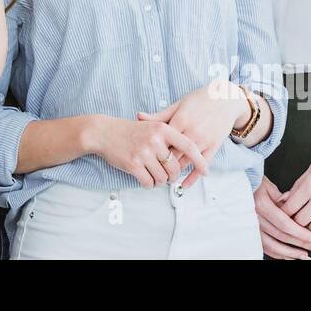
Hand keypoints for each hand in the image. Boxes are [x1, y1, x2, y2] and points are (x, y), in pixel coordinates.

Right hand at [87, 116, 207, 188]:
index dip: (199, 160)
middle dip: (173, 176)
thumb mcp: (151, 125)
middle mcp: (154, 140)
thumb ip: (169, 136)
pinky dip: (149, 184)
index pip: (188, 146)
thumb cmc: (130, 131)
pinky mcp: (133, 164)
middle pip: (175, 168)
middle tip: (168, 175)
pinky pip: (149, 182)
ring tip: (154, 176)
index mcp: (162, 129)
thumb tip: (189, 154)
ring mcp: (143, 152)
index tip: (206, 171)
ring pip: (163, 178)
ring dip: (160, 182)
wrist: (104, 132)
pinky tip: (145, 178)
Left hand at [135, 79, 248, 187]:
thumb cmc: (199, 99)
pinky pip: (202, 165)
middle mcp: (192, 132)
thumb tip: (138, 116)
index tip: (144, 157)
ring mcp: (204, 140)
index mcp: (181, 120)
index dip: (152, 151)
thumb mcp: (178, 104)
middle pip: (173, 154)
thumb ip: (159, 115)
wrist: (225, 98)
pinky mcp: (214, 146)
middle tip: (152, 171)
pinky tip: (183, 185)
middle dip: (162, 164)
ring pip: (186, 162)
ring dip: (174, 172)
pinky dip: (193, 178)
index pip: (162, 141)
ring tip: (164, 178)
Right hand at [254, 177, 310, 258]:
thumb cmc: (252, 181)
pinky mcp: (250, 232)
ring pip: (273, 246)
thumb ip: (283, 199)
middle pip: (282, 236)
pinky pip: (265, 247)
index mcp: (261, 205)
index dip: (302, 234)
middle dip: (302, 244)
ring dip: (291, 253)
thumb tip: (298, 212)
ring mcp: (251, 227)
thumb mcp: (268, 185)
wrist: (234, 183)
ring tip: (306, 256)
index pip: (285, 224)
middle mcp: (255, 218)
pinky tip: (289, 256)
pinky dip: (278, 254)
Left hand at [276, 140, 310, 237]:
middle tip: (293, 220)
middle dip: (294, 222)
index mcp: (310, 185)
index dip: (283, 213)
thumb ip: (297, 186)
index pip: (289, 208)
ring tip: (307, 224)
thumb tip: (284, 200)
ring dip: (309, 229)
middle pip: (301, 221)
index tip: (283, 213)